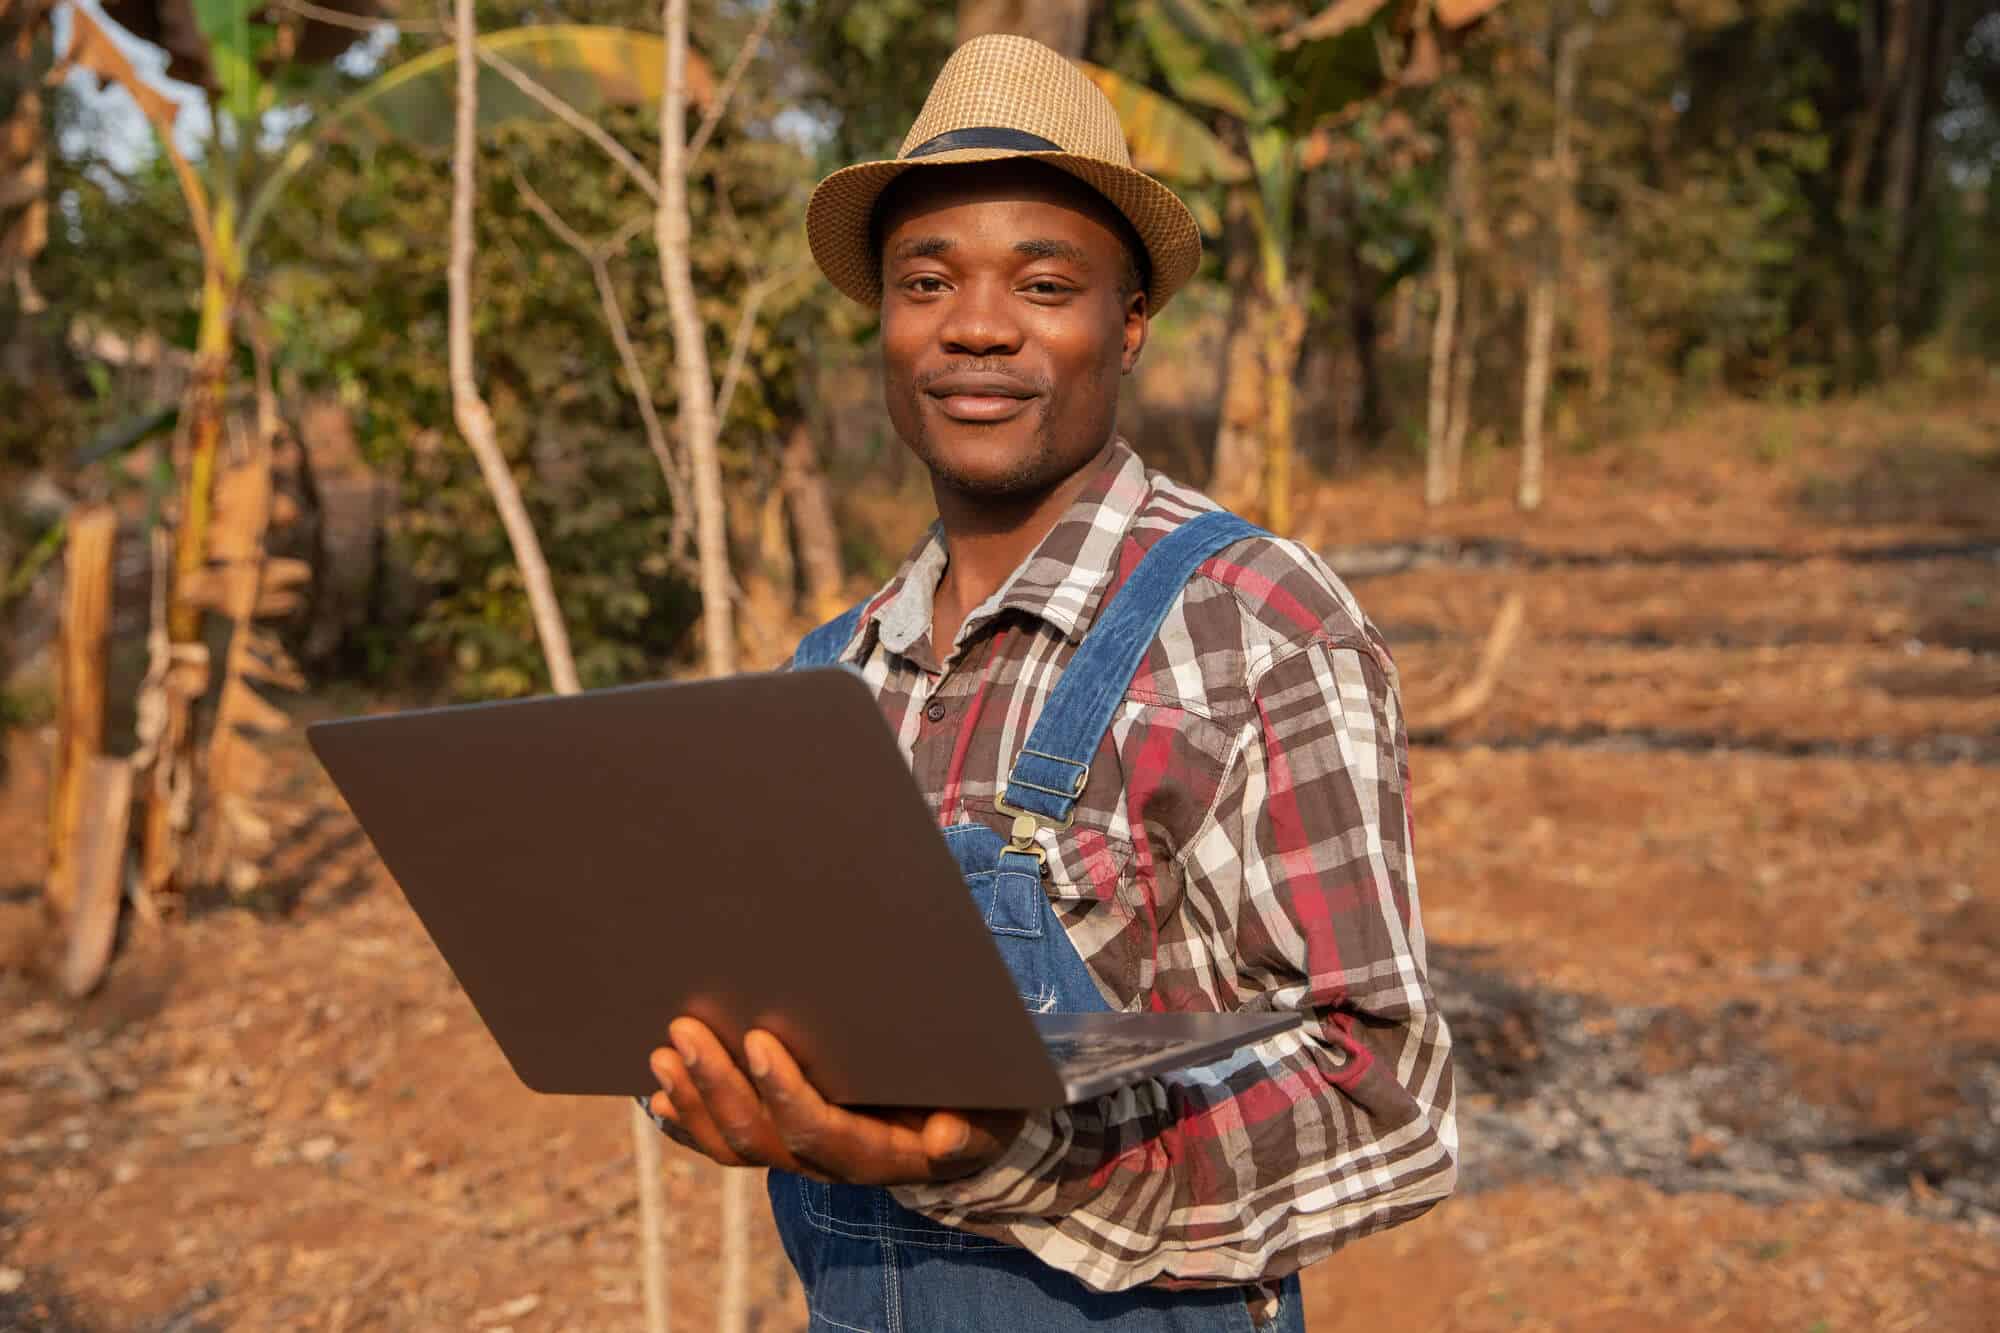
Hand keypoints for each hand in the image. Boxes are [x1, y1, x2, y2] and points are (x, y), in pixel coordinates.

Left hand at [647, 1019, 1023, 1186]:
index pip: (818, 1131)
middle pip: (760, 1137)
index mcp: (876, 1153)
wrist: (963, 1130)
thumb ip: (972, 1125)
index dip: (784, 1092)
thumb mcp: (987, 1114)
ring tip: (663, 1054)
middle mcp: (829, 1163)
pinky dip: (688, 1122)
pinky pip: (724, 1144)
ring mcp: (798, 1156)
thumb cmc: (975, 1106)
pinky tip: (659, 1096)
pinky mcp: (779, 1142)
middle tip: (685, 1032)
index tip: (758, 1041)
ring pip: (733, 1144)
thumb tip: (946, 1135)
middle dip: (718, 1084)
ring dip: (694, 1100)